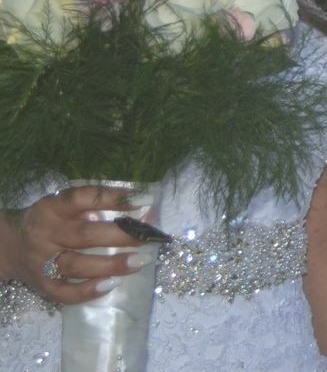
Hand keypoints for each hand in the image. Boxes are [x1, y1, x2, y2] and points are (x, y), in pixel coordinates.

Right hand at [1, 186, 143, 303]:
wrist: (6, 246)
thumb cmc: (48, 221)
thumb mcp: (62, 205)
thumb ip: (92, 204)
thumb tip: (138, 206)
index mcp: (53, 208)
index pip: (84, 198)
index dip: (114, 198)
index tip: (145, 199)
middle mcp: (46, 233)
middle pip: (85, 235)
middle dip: (121, 235)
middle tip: (149, 236)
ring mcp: (43, 261)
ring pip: (77, 264)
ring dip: (110, 264)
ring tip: (139, 261)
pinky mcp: (42, 284)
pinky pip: (64, 292)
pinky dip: (88, 291)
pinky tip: (111, 285)